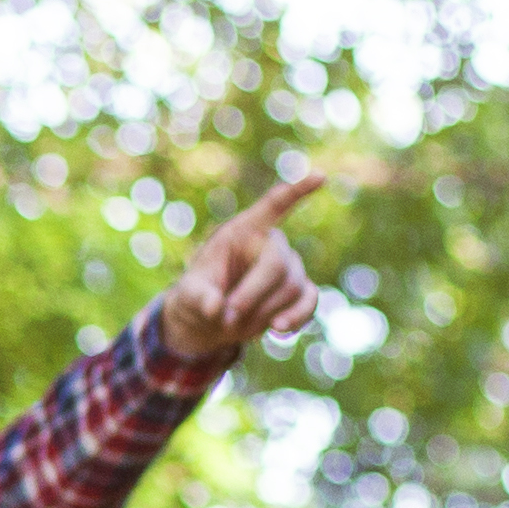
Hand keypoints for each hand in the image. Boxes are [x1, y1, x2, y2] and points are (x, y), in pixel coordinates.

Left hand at [153, 173, 321, 361]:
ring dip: (262, 313)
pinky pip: (309, 302)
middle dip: (253, 294)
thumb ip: (199, 298)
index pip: (274, 205)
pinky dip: (296, 318)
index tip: (321, 176)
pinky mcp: (299, 292)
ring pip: (290, 289)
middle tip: (227, 318)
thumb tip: (216, 309)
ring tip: (234, 327)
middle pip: (277, 264)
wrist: (211, 321)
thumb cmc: (198, 296)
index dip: (297, 191)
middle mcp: (271, 244)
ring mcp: (289, 268)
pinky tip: (278, 331)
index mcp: (244, 230)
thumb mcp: (187, 295)